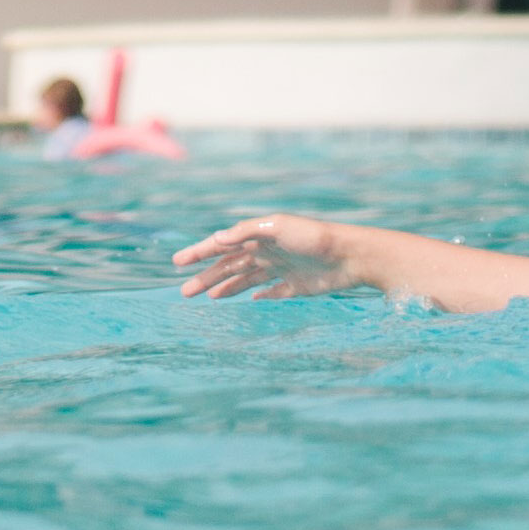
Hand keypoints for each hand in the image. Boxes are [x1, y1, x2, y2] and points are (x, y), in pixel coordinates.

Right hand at [175, 214, 364, 298]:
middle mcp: (268, 251)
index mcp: (259, 236)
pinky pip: (273, 293)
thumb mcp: (277, 227)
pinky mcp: (297, 286)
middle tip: (184, 292)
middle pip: (230, 266)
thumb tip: (216, 238)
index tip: (177, 262)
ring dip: (225, 288)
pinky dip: (260, 296)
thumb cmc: (314, 238)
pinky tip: (250, 302)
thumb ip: (246, 231)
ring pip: (246, 280)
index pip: (222, 245)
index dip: (199, 253)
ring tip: (206, 298)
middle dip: (206, 277)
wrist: (351, 255)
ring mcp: (281, 269)